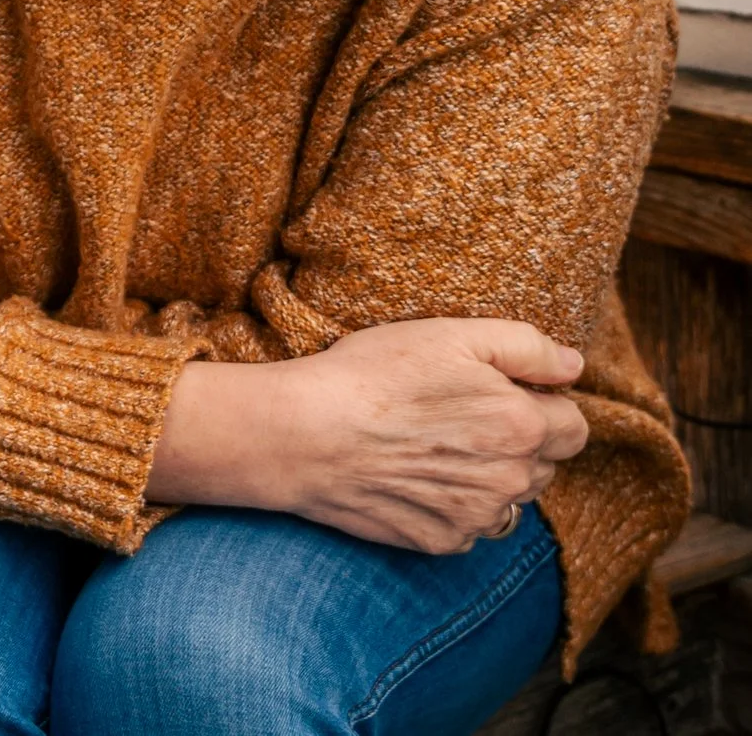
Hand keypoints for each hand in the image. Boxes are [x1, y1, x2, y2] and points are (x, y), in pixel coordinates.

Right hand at [148, 317, 589, 554]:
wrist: (302, 435)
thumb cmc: (371, 375)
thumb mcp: (449, 336)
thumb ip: (527, 347)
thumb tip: (575, 366)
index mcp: (523, 425)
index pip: (573, 425)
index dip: (540, 403)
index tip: (497, 392)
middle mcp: (512, 480)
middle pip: (544, 464)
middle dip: (517, 442)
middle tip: (457, 415)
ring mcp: (477, 517)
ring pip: (508, 497)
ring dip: (487, 475)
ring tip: (431, 445)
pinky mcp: (442, 541)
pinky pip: (469, 525)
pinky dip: (451, 503)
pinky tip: (411, 475)